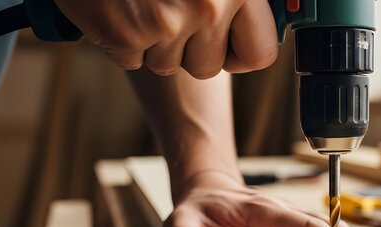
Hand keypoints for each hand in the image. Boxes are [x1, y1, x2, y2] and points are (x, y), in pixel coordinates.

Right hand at [55, 0, 277, 77]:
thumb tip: (252, 29)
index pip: (261, 53)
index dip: (239, 52)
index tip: (225, 43)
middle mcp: (208, 3)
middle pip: (209, 67)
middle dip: (189, 48)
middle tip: (170, 9)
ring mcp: (167, 21)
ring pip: (169, 66)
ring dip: (154, 42)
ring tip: (142, 1)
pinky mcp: (128, 34)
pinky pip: (133, 62)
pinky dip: (122, 40)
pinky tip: (119, 6)